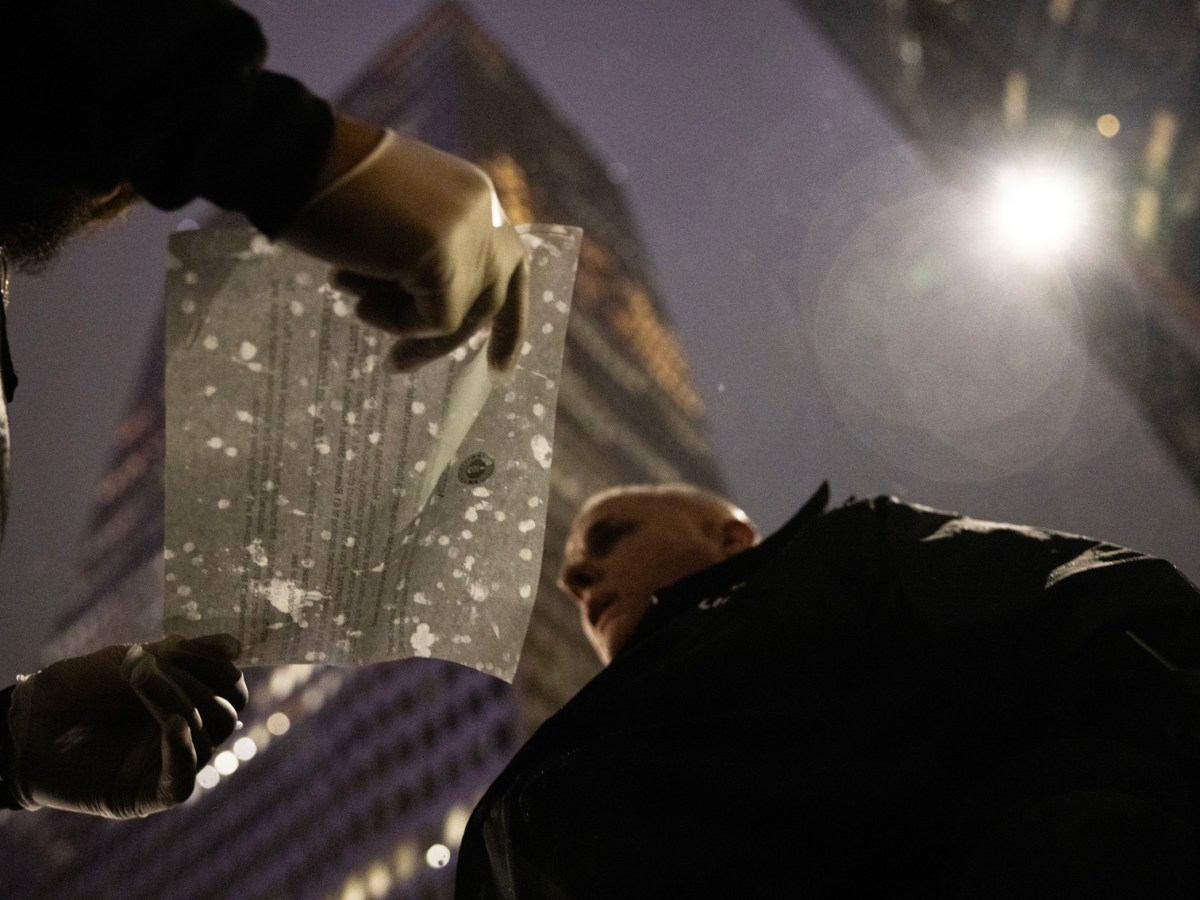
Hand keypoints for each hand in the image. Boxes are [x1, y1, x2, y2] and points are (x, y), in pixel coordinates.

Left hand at [4, 634, 246, 817]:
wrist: (26, 721)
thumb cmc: (78, 688)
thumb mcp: (135, 661)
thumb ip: (183, 655)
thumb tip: (236, 646)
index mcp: (190, 704)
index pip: (231, 690)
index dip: (216, 666)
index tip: (178, 645)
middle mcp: (186, 737)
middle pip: (225, 714)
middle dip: (193, 682)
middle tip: (148, 665)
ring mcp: (167, 767)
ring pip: (206, 738)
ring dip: (176, 701)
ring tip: (137, 678)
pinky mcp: (145, 795)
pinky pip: (182, 780)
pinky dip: (183, 751)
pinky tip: (173, 724)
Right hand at [281, 117, 528, 371]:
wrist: (291, 156)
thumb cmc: (326, 187)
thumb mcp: (395, 222)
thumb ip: (428, 254)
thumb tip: (434, 312)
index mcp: (474, 197)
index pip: (511, 267)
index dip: (509, 322)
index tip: (500, 368)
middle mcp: (484, 213)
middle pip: (492, 299)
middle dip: (448, 340)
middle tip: (398, 363)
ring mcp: (469, 234)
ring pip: (462, 315)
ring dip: (406, 326)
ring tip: (357, 304)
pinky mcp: (444, 258)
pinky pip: (436, 319)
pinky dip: (395, 320)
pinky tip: (354, 288)